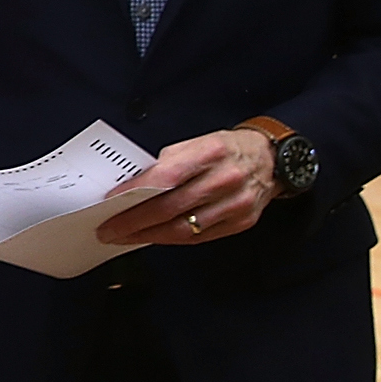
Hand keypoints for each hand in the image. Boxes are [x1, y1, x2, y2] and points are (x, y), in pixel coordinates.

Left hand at [95, 127, 278, 247]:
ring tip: (125, 237)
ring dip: (149, 236)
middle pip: (171, 207)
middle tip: (109, 229)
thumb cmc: (228, 149)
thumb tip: (134, 184)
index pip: (166, 177)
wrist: (271, 160)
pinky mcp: (241, 223)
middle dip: (134, 222)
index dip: (136, 192)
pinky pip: (199, 238)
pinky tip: (153, 238)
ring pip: (184, 228)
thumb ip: (168, 162)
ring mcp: (236, 205)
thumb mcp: (198, 142)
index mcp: (212, 152)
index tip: (111, 202)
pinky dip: (171, 239)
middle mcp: (226, 179)